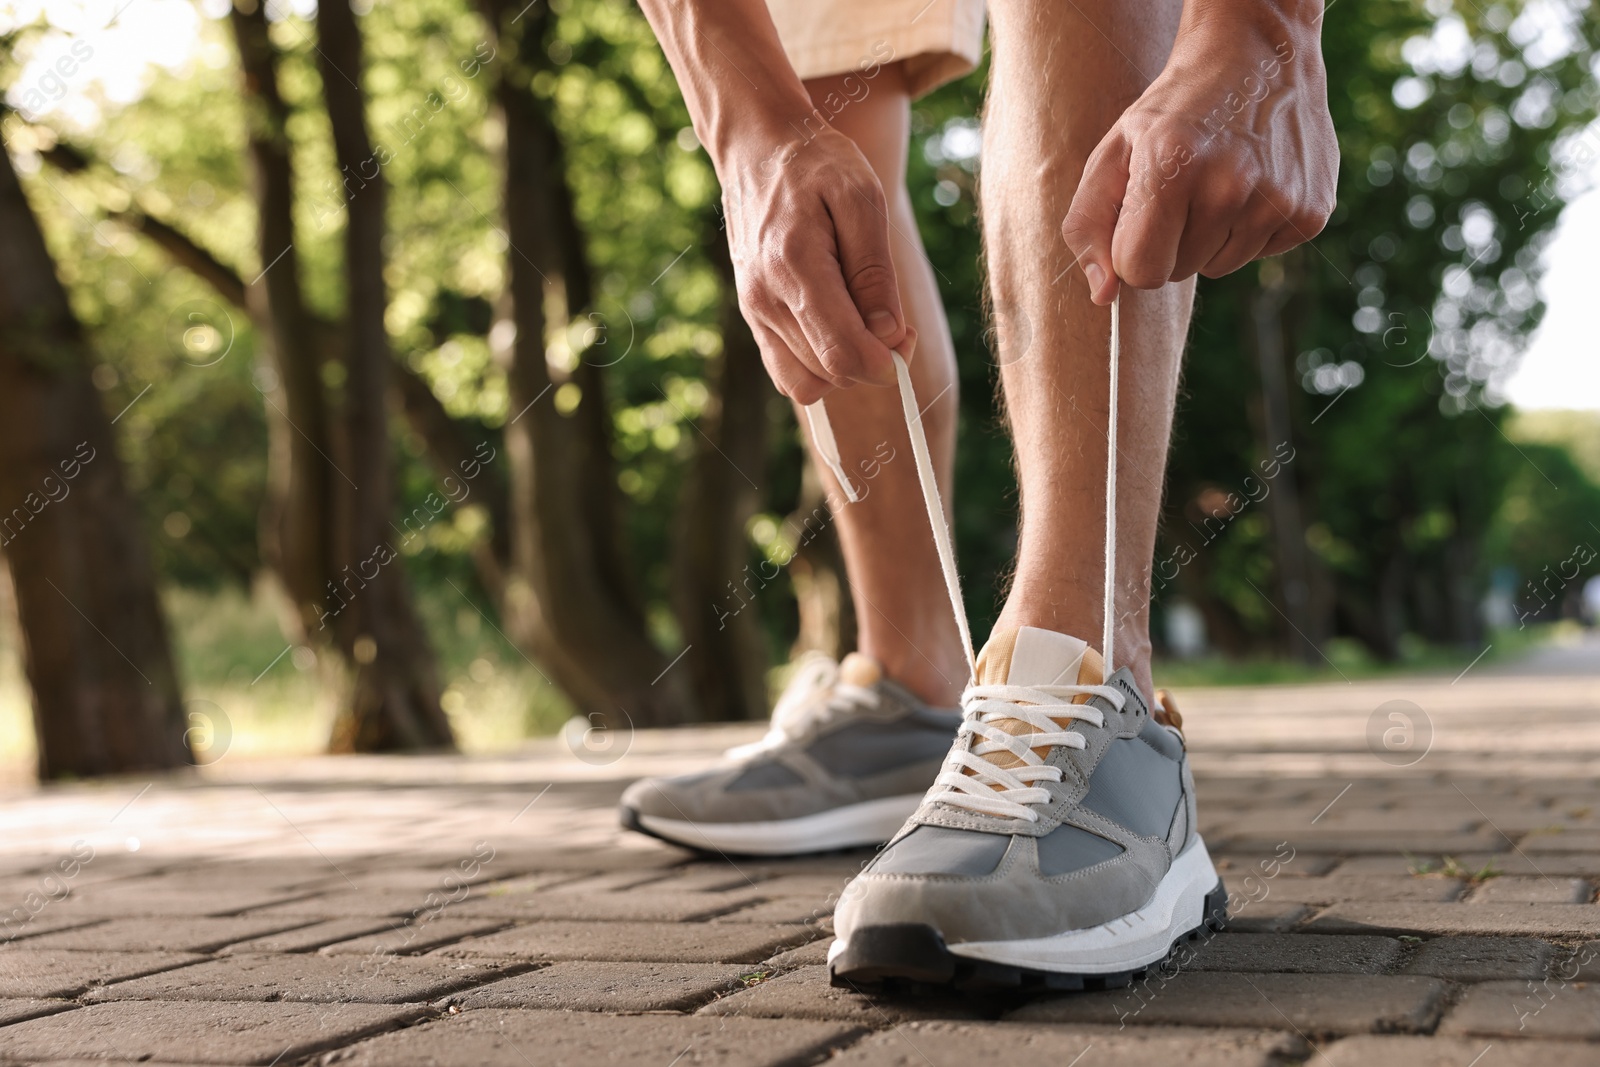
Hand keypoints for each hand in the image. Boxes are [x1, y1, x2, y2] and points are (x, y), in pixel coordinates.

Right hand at [723, 123, 907, 403]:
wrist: (756, 148)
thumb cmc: (816, 164)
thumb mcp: (862, 198)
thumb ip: (875, 271)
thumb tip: (889, 334)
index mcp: (795, 267)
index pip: (842, 353)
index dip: (885, 363)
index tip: (906, 336)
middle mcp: (766, 298)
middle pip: (830, 373)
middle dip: (873, 362)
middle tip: (892, 322)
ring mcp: (754, 312)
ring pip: (808, 382)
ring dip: (846, 367)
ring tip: (864, 323)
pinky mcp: (753, 316)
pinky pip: (787, 373)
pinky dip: (820, 366)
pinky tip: (838, 330)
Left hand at [1062, 5, 1338, 303]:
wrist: (1255, 54)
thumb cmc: (1170, 114)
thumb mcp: (1112, 154)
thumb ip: (1088, 228)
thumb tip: (1104, 298)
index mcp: (1173, 166)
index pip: (1140, 271)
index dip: (1132, 252)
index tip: (1140, 219)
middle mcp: (1231, 184)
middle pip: (1178, 272)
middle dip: (1170, 241)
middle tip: (1183, 187)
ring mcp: (1278, 199)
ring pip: (1218, 267)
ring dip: (1210, 236)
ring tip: (1218, 179)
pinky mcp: (1311, 211)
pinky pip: (1258, 254)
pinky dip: (1248, 229)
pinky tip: (1252, 182)